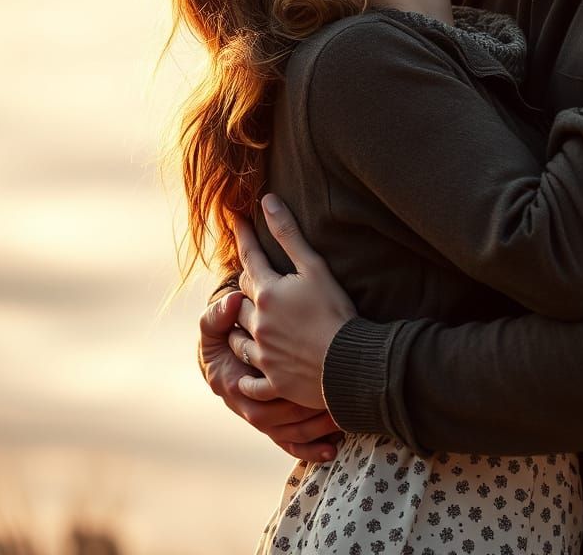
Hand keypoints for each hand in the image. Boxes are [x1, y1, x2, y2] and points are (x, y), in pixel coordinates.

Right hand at [198, 289, 341, 460]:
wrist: (222, 351)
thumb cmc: (221, 334)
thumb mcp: (214, 323)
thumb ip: (219, 313)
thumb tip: (234, 299)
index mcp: (233, 384)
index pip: (259, 392)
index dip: (286, 390)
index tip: (315, 380)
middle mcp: (247, 406)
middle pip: (280, 418)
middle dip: (309, 413)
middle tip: (339, 401)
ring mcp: (262, 418)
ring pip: (289, 433)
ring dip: (316, 430)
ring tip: (343, 422)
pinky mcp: (273, 424)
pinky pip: (291, 444)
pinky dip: (311, 450)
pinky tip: (333, 450)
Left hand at [228, 194, 356, 409]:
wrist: (348, 363)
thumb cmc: (335, 310)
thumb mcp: (314, 266)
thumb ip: (289, 234)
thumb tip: (267, 200)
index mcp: (267, 293)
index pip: (249, 259)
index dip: (243, 238)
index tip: (234, 219)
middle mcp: (258, 323)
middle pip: (241, 299)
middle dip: (245, 287)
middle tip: (248, 278)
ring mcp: (263, 354)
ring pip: (239, 338)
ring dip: (240, 329)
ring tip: (245, 325)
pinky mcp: (273, 381)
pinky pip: (251, 381)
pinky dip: (247, 377)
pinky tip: (247, 376)